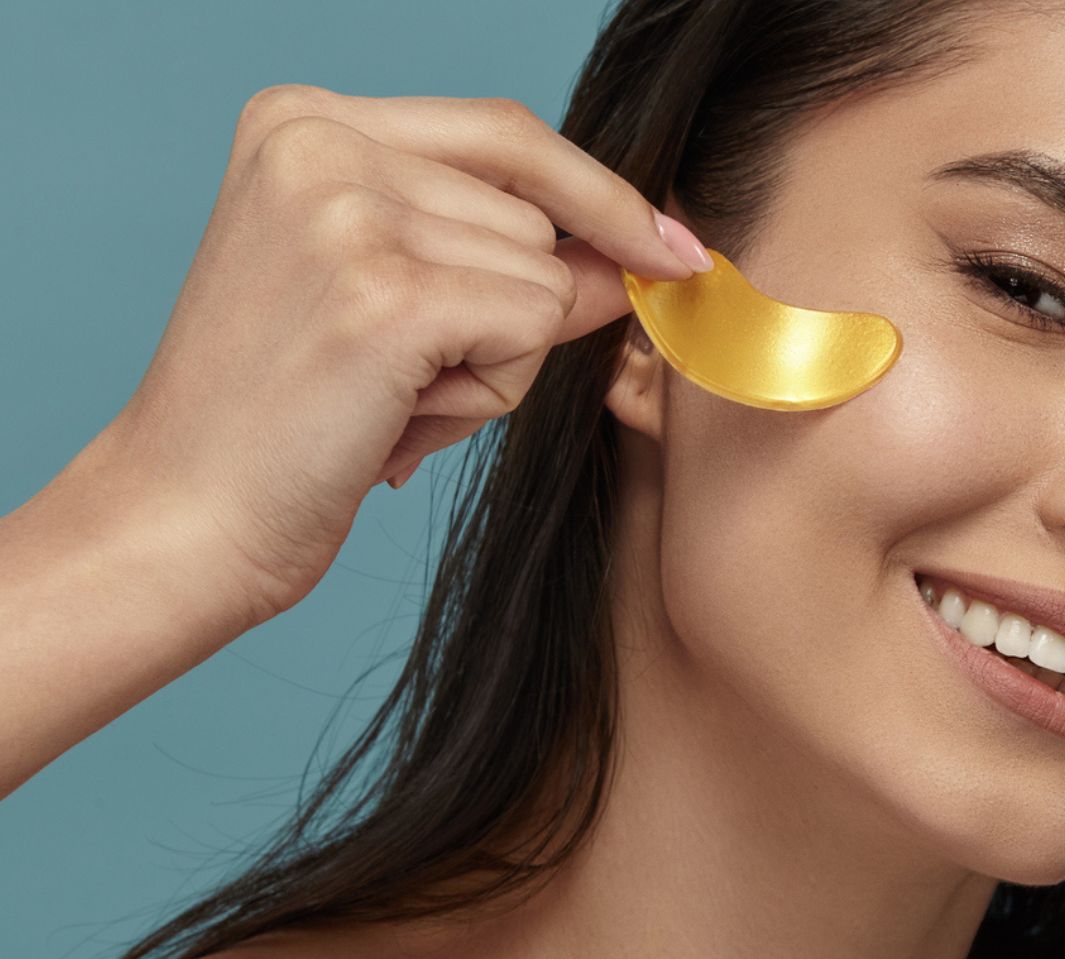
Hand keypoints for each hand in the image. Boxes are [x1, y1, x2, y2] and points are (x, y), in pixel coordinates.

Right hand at [91, 83, 708, 625]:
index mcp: (304, 121)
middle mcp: (321, 141)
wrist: (184, 518)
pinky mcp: (386, 293)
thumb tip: (634, 256)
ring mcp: (349, 211)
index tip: (667, 244)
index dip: (598, 195)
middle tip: (396, 375)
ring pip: (545, 278)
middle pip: (535, 215)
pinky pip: (535, 327)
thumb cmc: (282, 421)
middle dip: (506, 312)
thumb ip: (508, 260)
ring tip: (385, 396)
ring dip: (495, 360)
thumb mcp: (390, 304)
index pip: (507, 134)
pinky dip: (491, 392)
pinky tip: (396, 417)